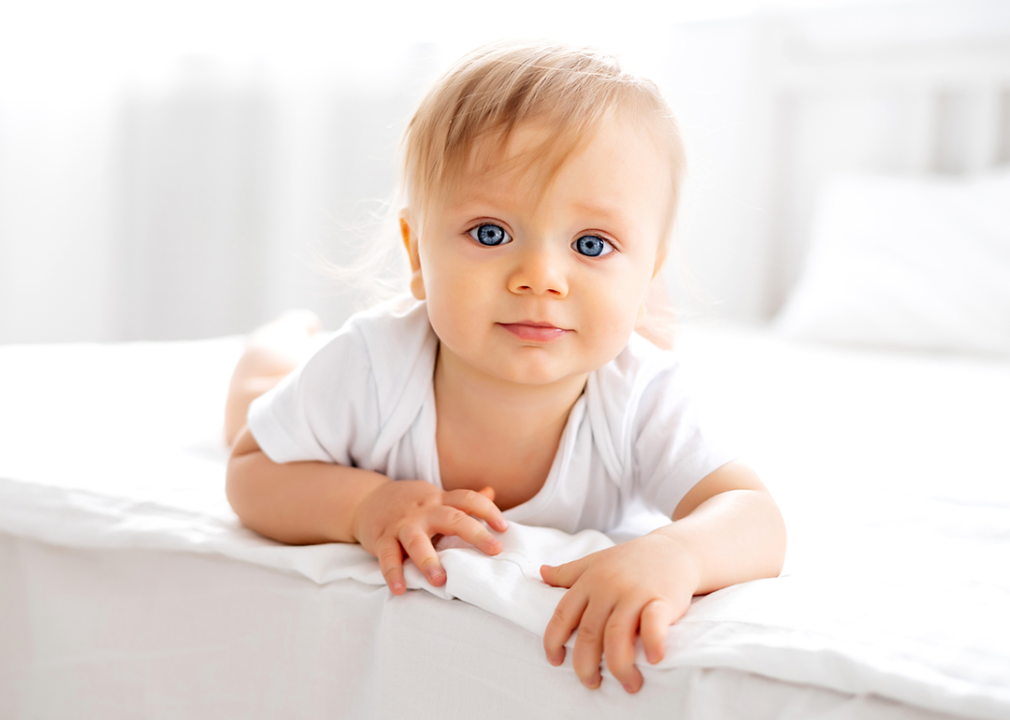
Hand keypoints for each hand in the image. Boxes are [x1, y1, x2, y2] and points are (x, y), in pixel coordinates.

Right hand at [352, 480, 507, 594]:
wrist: (366, 500)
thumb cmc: (410, 505)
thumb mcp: (435, 498)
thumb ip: (463, 500)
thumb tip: (492, 493)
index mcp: (439, 500)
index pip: (468, 499)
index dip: (488, 510)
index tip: (504, 528)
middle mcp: (424, 511)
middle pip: (452, 518)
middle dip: (475, 533)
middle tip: (494, 550)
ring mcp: (402, 524)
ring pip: (417, 540)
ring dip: (428, 560)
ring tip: (439, 580)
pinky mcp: (381, 539)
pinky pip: (387, 557)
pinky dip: (392, 573)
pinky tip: (400, 589)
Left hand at [540, 533, 698, 692]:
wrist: (675, 549)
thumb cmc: (631, 560)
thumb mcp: (596, 561)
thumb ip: (568, 572)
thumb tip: (541, 573)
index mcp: (590, 581)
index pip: (563, 614)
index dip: (554, 640)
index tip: (554, 660)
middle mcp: (608, 587)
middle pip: (589, 633)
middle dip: (585, 665)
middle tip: (591, 683)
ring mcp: (635, 594)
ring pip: (617, 635)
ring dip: (619, 666)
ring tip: (628, 684)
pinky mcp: (662, 600)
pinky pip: (653, 625)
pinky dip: (652, 644)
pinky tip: (653, 660)